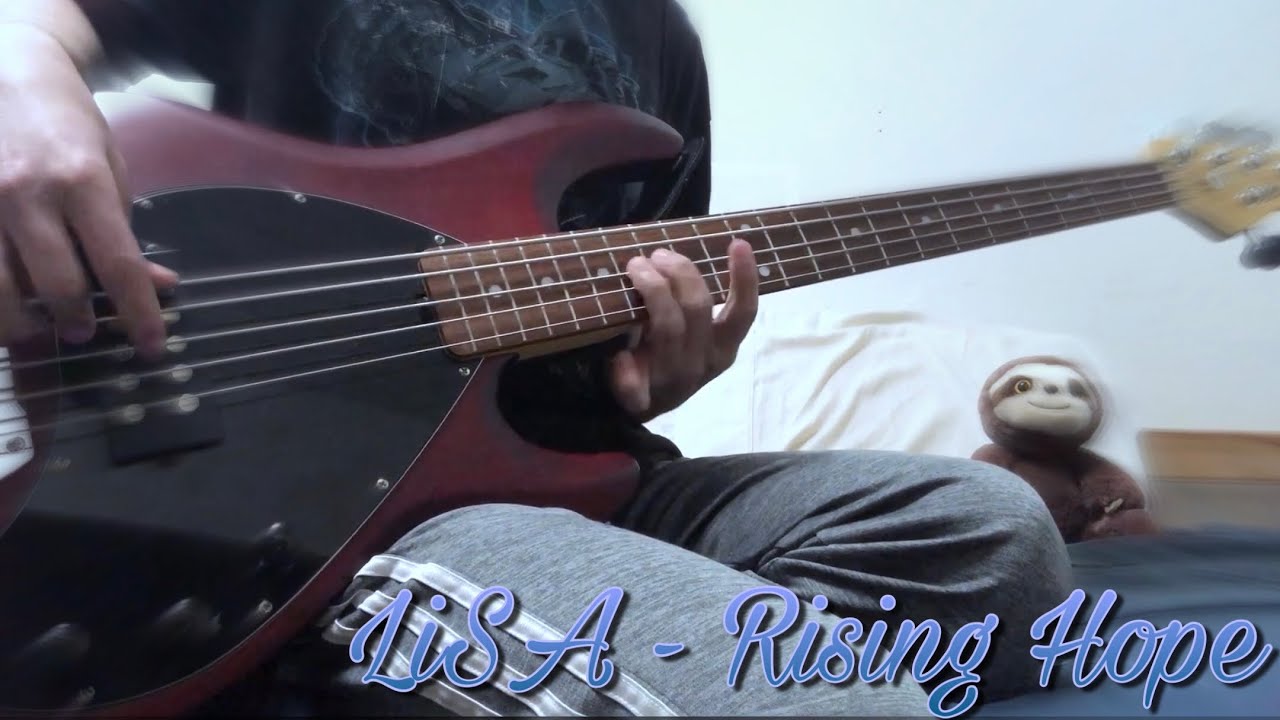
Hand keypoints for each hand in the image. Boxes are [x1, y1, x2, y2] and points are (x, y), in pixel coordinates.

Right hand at [0, 24, 174, 355]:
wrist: (4, 70)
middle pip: (57, 284)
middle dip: (76, 321)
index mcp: (82, 181)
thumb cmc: (66, 123)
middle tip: (82, 329)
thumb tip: (157, 285)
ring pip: (0, 290)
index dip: (139, 313)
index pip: (119, 264)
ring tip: (37, 328)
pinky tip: (5, 304)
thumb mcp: (110, 167)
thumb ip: (126, 229)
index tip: (152, 346)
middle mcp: (28, 193)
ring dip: (22, 323)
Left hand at [608, 239, 757, 421]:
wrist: (635, 409)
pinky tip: (619, 356)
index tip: (738, 243)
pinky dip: (624, 364)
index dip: (744, 277)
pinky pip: (633, 379)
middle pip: (698, 308)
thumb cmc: (665, 354)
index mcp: (723, 348)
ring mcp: (673, 380)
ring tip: (635, 266)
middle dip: (678, 271)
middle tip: (657, 254)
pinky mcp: (643, 399)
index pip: (743, 312)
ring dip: (651, 288)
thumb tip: (678, 253)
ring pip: (668, 327)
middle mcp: (703, 363)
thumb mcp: (692, 333)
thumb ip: (692, 301)